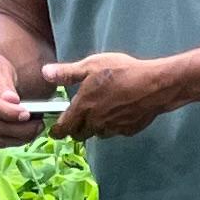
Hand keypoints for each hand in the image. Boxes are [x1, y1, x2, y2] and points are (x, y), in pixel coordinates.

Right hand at [0, 45, 48, 147]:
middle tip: (39, 124)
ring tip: (36, 129)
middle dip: (20, 128)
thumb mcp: (1, 68)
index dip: (9, 112)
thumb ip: (6, 84)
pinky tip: (27, 134)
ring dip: (20, 138)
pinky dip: (14, 141)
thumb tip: (11, 100)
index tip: (27, 113)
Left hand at [41, 50, 179, 141]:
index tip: (54, 131)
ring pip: (98, 133)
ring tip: (98, 114)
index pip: (65, 127)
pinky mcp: (127, 131)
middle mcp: (96, 123)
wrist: (154, 86)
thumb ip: (67, 73)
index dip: (57, 131)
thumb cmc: (122, 72)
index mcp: (84, 107)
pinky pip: (115, 131)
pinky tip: (118, 113)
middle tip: (75, 121)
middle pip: (80, 134)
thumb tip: (44, 73)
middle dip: (75, 130)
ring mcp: (113, 129)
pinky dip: (112, 125)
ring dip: (94, 127)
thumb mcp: (91, 66)